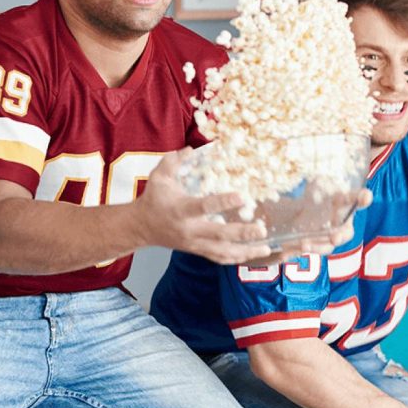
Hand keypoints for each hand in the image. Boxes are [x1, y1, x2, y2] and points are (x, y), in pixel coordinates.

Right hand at [134, 149, 273, 263]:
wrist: (142, 227)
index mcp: (181, 210)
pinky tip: (253, 255)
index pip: (204, 207)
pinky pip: (219, 258)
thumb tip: (191, 148)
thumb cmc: (154, 199)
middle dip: (242, 233)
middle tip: (262, 229)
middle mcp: (190, 230)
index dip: (223, 202)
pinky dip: (237, 259)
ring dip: (245, 252)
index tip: (241, 197)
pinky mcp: (197, 251)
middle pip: (219, 234)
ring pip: (222, 252)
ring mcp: (194, 244)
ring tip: (266, 249)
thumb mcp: (159, 176)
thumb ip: (174, 161)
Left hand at [241, 189, 373, 266]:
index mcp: (343, 204)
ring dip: (317, 247)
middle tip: (335, 238)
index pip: (356, 200)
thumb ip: (319, 183)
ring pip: (327, 246)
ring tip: (305, 245)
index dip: (362, 198)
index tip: (366, 196)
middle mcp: (339, 223)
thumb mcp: (315, 185)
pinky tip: (287, 252)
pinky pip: (307, 251)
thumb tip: (317, 178)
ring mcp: (326, 237)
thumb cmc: (315, 196)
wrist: (298, 213)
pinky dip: (296, 251)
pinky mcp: (312, 245)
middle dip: (341, 236)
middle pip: (346, 232)